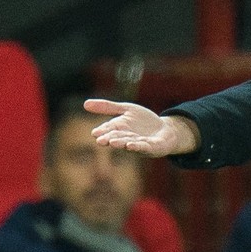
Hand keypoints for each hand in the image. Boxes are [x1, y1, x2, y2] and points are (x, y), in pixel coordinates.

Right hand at [84, 99, 199, 157]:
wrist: (165, 129)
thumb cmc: (144, 121)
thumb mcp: (126, 110)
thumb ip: (108, 107)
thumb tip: (85, 103)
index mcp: (119, 130)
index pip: (109, 129)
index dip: (102, 131)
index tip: (94, 133)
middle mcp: (127, 139)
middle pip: (117, 138)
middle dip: (109, 139)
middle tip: (100, 140)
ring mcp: (139, 144)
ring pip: (128, 143)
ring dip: (121, 143)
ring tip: (113, 142)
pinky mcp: (152, 148)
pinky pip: (144, 147)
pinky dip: (137, 146)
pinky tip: (131, 145)